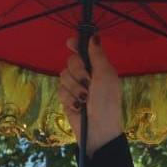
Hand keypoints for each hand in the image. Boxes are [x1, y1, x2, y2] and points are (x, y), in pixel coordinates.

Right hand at [59, 36, 122, 156]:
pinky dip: (69, 98)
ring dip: (75, 88)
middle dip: (78, 72)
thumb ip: (98, 56)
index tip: (70, 43)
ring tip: (84, 99)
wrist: (98, 130)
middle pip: (71, 61)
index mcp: (98, 67)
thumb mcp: (105, 76)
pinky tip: (78, 107)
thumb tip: (94, 36)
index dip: (76, 45)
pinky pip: (60, 90)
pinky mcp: (66, 99)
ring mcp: (75, 87)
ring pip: (63, 75)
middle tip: (88, 82)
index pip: (83, 50)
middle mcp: (86, 75)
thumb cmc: (106, 102)